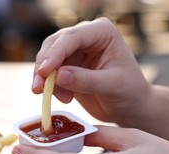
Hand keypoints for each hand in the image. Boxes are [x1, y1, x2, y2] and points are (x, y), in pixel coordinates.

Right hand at [32, 17, 150, 123]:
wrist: (129, 107)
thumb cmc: (129, 92)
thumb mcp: (111, 86)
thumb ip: (85, 80)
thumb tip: (58, 75)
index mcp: (101, 32)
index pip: (72, 37)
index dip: (54, 54)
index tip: (44, 72)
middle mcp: (85, 37)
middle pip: (54, 45)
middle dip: (43, 66)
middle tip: (38, 88)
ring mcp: (74, 51)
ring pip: (47, 58)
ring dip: (44, 78)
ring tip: (53, 96)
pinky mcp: (67, 67)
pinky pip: (49, 73)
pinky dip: (50, 86)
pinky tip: (64, 98)